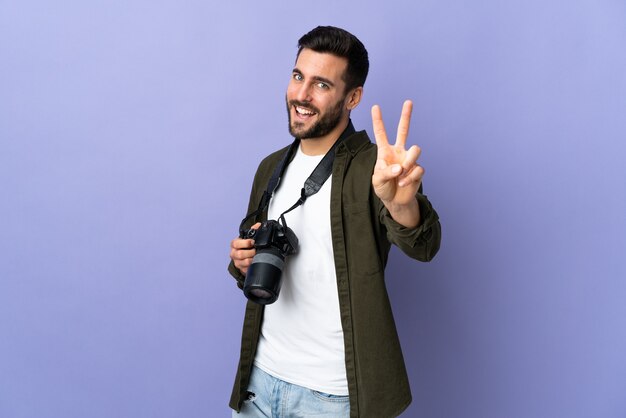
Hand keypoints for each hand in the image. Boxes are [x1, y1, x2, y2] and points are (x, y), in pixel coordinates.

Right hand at [229, 222, 260, 274]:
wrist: (245, 257)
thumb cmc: (246, 246)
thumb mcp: (248, 237)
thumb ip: (253, 230)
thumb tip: (258, 225)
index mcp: (234, 244)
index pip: (236, 243)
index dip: (245, 243)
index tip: (253, 242)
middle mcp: (234, 253)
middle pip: (240, 254)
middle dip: (250, 252)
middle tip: (256, 250)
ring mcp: (237, 262)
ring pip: (244, 262)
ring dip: (252, 259)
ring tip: (257, 256)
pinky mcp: (241, 269)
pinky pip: (247, 269)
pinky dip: (252, 265)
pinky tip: (255, 262)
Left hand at [371, 100, 422, 227]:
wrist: (395, 200)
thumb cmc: (383, 187)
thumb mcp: (377, 180)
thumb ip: (385, 172)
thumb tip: (399, 167)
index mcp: (385, 152)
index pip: (381, 133)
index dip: (378, 121)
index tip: (375, 106)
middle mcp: (398, 152)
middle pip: (404, 130)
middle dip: (406, 116)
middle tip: (408, 102)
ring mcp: (409, 159)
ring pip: (416, 149)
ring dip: (409, 162)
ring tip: (401, 173)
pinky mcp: (418, 169)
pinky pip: (417, 168)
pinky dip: (409, 177)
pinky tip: (404, 183)